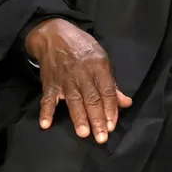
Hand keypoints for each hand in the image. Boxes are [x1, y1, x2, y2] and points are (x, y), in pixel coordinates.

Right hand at [26, 18, 131, 143]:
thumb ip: (112, 83)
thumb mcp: (102, 59)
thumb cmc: (83, 48)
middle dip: (97, 119)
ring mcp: (65, 79)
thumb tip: (126, 103)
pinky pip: (47, 99)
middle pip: (92, 99)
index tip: (112, 126)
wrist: (55, 34)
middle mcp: (82, 75)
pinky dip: (46, 111)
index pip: (107, 92)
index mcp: (98, 68)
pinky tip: (46, 124)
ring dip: (78, 118)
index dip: (110, 109)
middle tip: (102, 138)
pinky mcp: (49, 83)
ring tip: (84, 133)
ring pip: (73, 101)